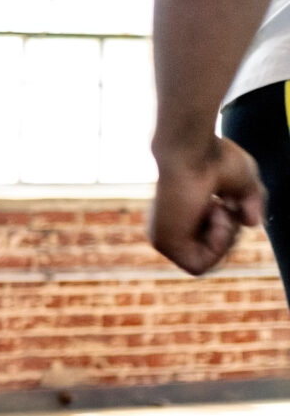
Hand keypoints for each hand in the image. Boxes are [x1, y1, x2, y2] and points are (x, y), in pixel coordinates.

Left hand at [149, 130, 263, 274]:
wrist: (191, 149)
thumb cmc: (215, 158)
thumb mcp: (244, 184)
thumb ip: (251, 204)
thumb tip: (251, 224)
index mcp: (183, 216)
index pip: (214, 243)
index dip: (232, 231)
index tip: (231, 205)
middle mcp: (171, 229)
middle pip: (214, 255)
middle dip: (232, 233)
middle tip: (226, 204)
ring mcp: (165, 238)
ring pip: (208, 262)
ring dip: (225, 236)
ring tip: (218, 206)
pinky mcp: (163, 243)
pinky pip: (198, 266)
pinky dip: (217, 245)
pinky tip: (214, 215)